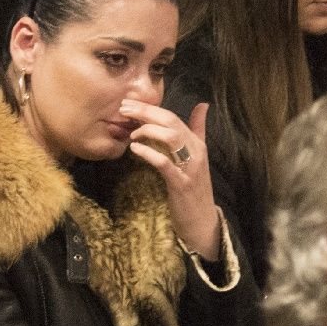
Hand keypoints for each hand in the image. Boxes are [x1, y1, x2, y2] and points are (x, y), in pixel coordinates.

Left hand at [121, 99, 220, 257]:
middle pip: (171, 122)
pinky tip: (135, 149)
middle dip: (146, 112)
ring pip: (171, 137)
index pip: (174, 117)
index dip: (150, 108)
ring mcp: (190, 168)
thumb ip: (197, 130)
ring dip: (148, 130)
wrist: (202, 222)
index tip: (129, 103)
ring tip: (131, 133)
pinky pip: (165, 163)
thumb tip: (202, 105)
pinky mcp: (181, 184)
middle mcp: (196, 151)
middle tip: (124, 109)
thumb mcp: (196, 157)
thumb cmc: (194, 189)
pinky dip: (149, 153)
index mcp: (197, 144)